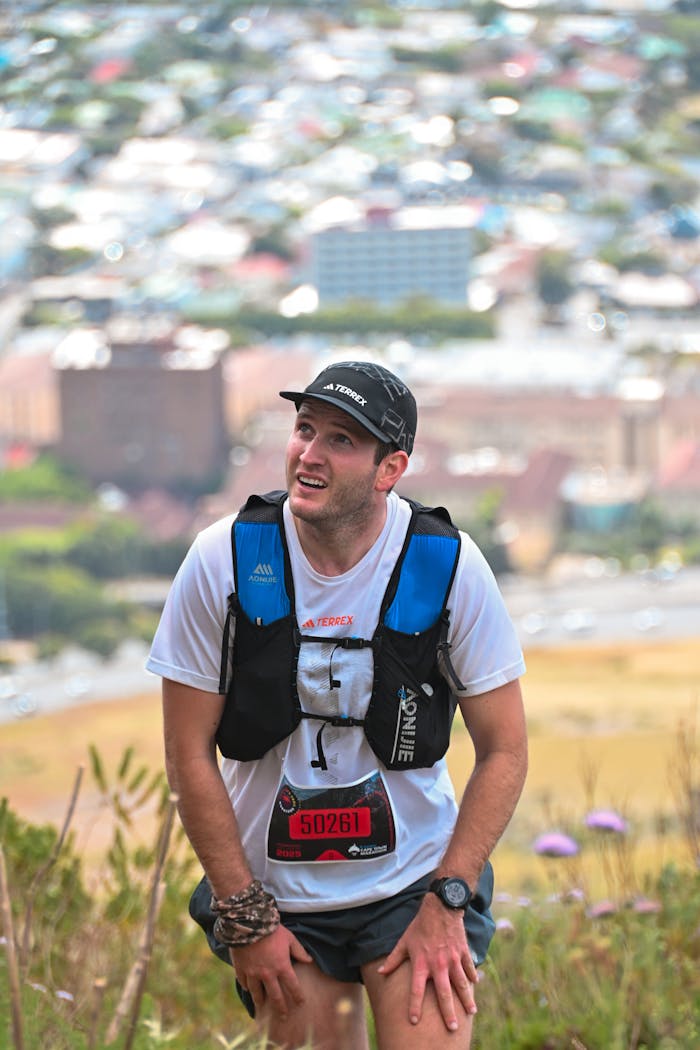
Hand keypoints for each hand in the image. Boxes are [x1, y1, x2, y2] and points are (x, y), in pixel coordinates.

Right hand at [231, 925, 312, 1019]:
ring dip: (260, 1001)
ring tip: (262, 1007)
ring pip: (257, 993)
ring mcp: (253, 973)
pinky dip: (246, 987)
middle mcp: (268, 974)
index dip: (298, 996)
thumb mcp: (289, 938)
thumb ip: (299, 951)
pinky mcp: (241, 969)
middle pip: (275, 996)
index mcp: (282, 967)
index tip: (301, 1003)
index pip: (292, 986)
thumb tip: (309, 960)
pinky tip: (248, 989)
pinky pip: (244, 982)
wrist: (249, 924)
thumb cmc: (272, 930)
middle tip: (283, 1017)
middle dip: (280, 1008)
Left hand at [377, 893, 477, 1031]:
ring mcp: (453, 959)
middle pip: (444, 994)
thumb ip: (393, 959)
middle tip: (452, 1028)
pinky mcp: (463, 953)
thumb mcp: (404, 941)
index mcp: (421, 963)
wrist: (441, 907)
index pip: (416, 990)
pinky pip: (469, 969)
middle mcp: (438, 964)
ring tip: (470, 1012)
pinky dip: (472, 978)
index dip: (414, 1006)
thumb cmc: (420, 926)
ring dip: (466, 999)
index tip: (414, 1021)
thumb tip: (381, 972)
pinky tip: (475, 986)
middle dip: (448, 1013)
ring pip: (461, 984)